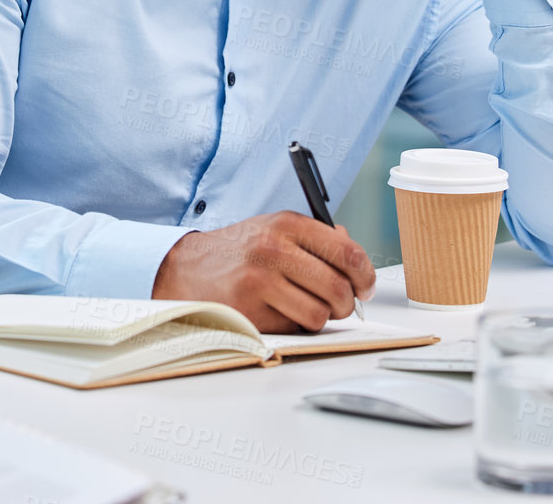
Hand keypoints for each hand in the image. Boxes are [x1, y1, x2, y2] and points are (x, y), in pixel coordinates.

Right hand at [151, 212, 375, 332]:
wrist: (186, 267)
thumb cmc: (240, 249)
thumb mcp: (276, 228)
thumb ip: (318, 238)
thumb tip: (356, 258)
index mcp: (287, 224)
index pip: (347, 251)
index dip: (366, 275)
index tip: (366, 286)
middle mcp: (273, 250)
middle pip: (338, 288)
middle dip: (347, 303)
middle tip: (342, 304)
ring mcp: (259, 282)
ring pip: (319, 314)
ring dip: (321, 317)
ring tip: (309, 308)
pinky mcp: (249, 312)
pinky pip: (294, 328)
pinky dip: (295, 325)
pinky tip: (282, 312)